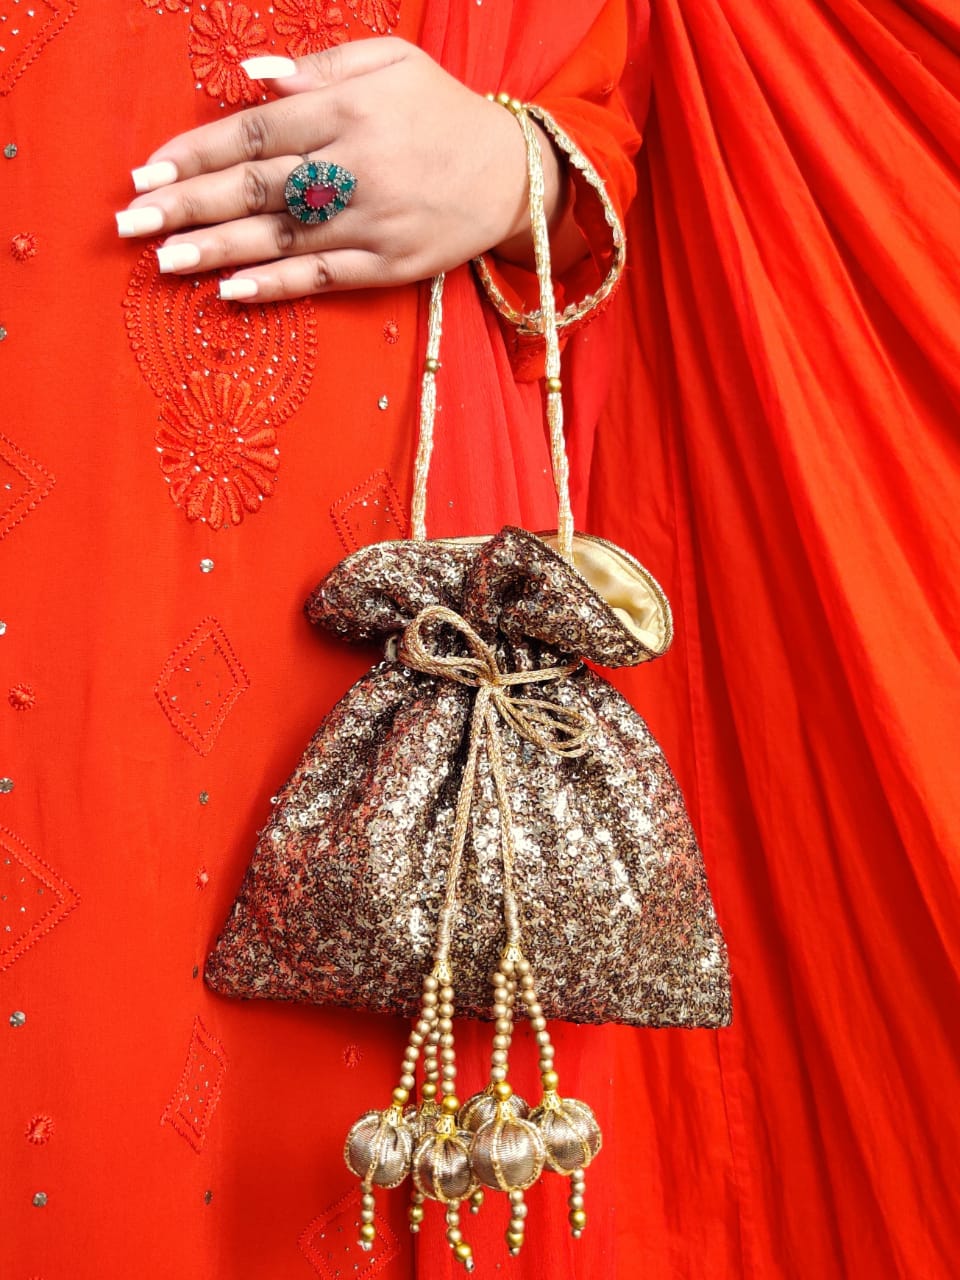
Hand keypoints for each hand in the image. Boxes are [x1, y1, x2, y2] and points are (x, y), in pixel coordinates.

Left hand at [117, 40, 565, 301]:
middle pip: (256, 186)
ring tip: (164, 260)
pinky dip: (276, 283)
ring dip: (218, 248)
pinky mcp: (388, 264)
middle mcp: (355, 165)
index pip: (254, 130)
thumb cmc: (442, 112)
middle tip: (132, 223)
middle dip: (188, 203)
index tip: (147, 171)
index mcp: (349, 109)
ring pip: (281, 235)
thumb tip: (253, 75)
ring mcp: (372, 220)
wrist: (513, 174)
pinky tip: (231, 290)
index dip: (196, 152)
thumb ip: (320, 66)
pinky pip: (322, 275)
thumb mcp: (391, 61)